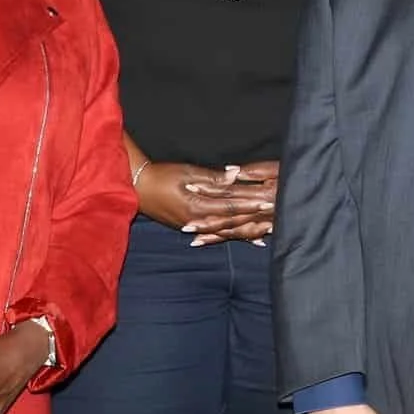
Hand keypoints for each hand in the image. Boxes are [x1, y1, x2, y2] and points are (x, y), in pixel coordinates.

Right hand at [136, 160, 277, 244]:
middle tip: (276, 217)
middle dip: (255, 218)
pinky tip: (254, 240)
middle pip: (233, 220)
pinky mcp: (193, 227)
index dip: (250, 203)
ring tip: (271, 231)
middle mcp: (198, 220)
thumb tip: (234, 175)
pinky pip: (220, 234)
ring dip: (251, 230)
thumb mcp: (186, 172)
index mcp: (197, 205)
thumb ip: (212, 177)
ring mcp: (195, 227)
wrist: (137, 188)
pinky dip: (238, 236)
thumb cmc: (160, 176)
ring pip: (229, 230)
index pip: (230, 205)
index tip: (269, 201)